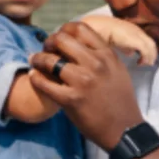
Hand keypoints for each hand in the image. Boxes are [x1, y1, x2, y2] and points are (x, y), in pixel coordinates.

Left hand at [28, 21, 144, 150]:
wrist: (125, 130)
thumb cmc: (121, 101)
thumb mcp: (118, 70)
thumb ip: (101, 55)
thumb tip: (81, 44)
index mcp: (106, 55)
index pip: (80, 28)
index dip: (64, 30)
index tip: (59, 39)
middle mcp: (95, 63)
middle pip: (61, 39)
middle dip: (49, 42)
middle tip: (45, 50)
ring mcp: (82, 81)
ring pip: (49, 60)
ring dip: (38, 59)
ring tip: (34, 62)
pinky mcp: (70, 99)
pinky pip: (44, 83)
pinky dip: (35, 78)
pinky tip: (33, 77)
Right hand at [77, 15, 157, 65]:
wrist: (93, 28)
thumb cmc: (99, 35)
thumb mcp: (114, 41)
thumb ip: (124, 46)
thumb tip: (131, 53)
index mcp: (131, 29)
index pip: (145, 40)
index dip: (148, 51)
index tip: (143, 60)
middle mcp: (135, 29)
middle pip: (150, 43)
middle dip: (151, 54)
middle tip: (148, 64)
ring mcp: (135, 33)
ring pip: (150, 46)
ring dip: (150, 56)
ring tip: (144, 64)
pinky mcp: (133, 38)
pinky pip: (145, 49)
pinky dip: (145, 57)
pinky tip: (139, 63)